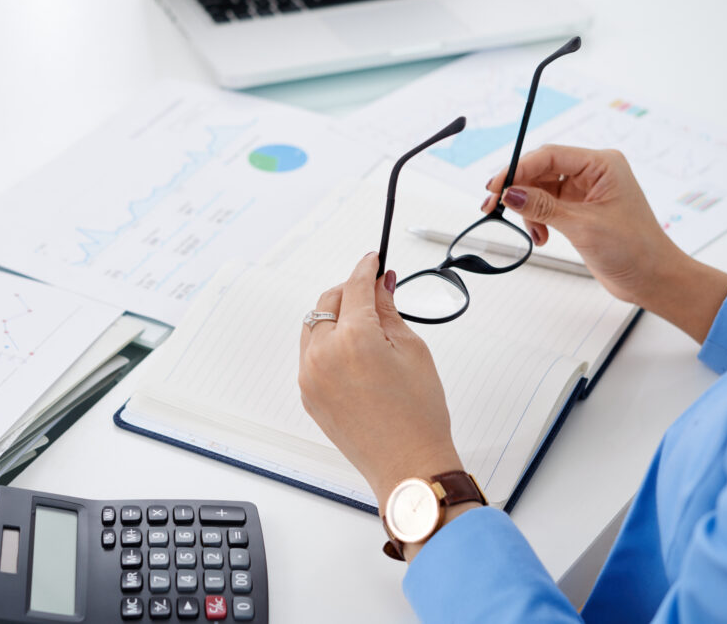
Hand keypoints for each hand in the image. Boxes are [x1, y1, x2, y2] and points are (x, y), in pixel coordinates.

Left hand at [297, 252, 462, 506]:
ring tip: (365, 326)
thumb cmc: (419, 416)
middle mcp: (323, 355)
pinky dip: (327, 344)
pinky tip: (353, 353)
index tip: (374, 261)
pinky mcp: (308, 395)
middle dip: (349, 292)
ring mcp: (310, 377)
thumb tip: (381, 285)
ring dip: (334, 317)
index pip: (354, 287)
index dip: (366, 269)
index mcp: (353, 339)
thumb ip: (390, 311)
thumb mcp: (413, 350)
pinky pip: (311, 355)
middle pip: (327, 302)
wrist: (407, 466)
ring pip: (314, 327)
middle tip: (374, 293)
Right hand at [485, 145, 726, 342]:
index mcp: (602, 164)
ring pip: (540, 189)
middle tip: (494, 207)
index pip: (549, 156)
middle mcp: (594, 173)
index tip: (496, 187)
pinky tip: (542, 237)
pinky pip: (547, 206)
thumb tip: (510, 194)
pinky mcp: (580, 209)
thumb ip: (543, 207)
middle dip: (518, 190)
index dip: (518, 169)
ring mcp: (586, 191)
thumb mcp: (583, 226)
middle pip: (541, 170)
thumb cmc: (635, 249)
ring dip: (529, 211)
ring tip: (534, 233)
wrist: (653, 278)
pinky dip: (538, 220)